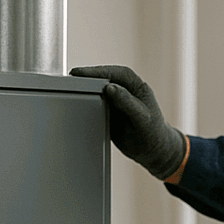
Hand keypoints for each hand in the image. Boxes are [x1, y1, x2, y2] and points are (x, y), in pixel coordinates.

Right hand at [72, 65, 186, 180]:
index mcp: (137, 87)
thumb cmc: (154, 134)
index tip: (80, 73)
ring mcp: (116, 101)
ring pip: (98, 90)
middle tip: (70, 78)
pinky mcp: (109, 113)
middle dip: (87, 77)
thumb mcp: (142, 118)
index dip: (97, 71)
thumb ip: (127, 103)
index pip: (116, 73)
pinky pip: (96, 104)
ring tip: (69, 89)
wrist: (153, 152)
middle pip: (104, 78)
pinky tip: (75, 104)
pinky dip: (85, 104)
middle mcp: (125, 91)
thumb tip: (110, 87)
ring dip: (85, 89)